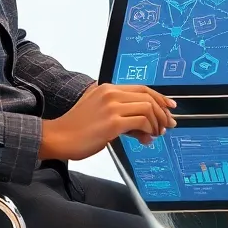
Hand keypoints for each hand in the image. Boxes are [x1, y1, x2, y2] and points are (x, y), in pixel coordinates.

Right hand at [39, 84, 175, 160]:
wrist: (57, 138)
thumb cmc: (76, 130)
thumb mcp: (100, 115)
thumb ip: (123, 117)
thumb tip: (147, 128)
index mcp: (107, 89)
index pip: (142, 89)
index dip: (160, 97)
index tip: (170, 106)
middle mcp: (111, 94)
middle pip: (148, 97)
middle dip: (162, 112)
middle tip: (167, 125)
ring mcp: (112, 106)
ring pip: (148, 108)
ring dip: (157, 122)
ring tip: (156, 134)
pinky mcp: (112, 122)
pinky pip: (141, 121)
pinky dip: (149, 129)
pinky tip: (146, 138)